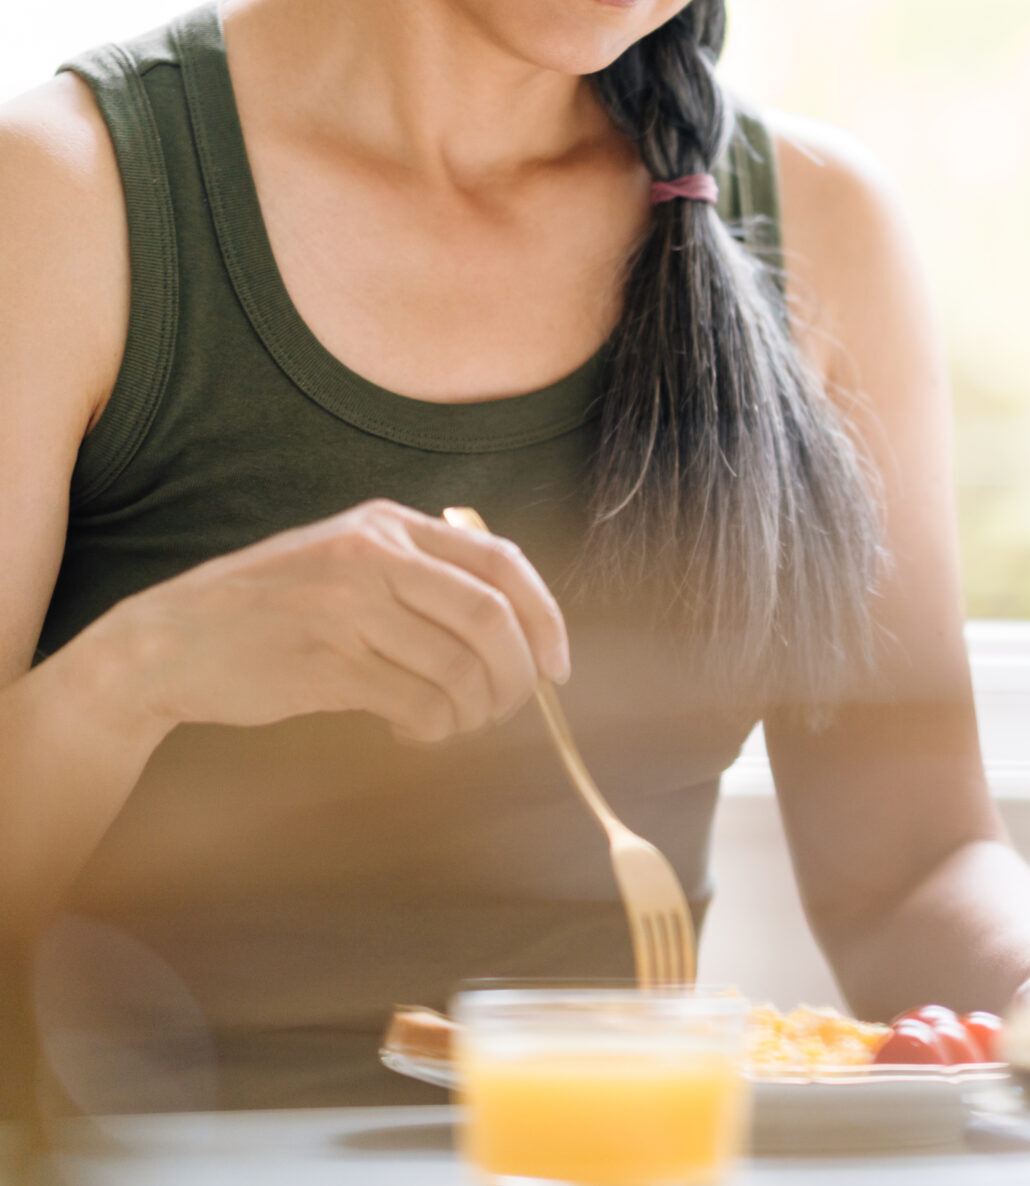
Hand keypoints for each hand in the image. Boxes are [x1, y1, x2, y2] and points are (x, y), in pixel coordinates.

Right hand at [100, 499, 570, 743]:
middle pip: (492, 620)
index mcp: (387, 524)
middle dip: (517, 677)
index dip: (546, 620)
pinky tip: (407, 730)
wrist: (168, 641)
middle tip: (505, 709)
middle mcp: (373, 555)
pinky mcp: (327, 663)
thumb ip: (420, 576)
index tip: (557, 667)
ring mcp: (348, 607)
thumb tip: (518, 633)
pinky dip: (432, 728)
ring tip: (449, 723)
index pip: (502, 564)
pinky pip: (420, 705)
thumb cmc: (271, 611)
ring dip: (473, 713)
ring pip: (461, 670)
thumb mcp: (345, 560)